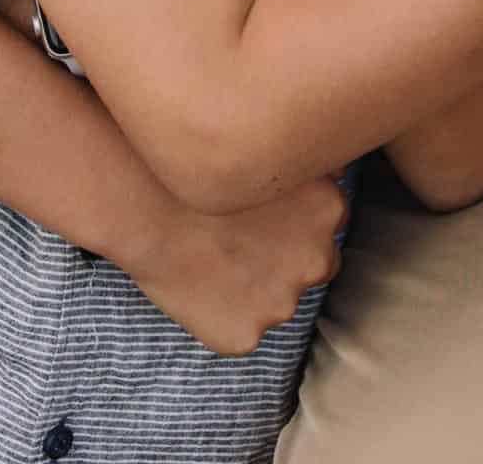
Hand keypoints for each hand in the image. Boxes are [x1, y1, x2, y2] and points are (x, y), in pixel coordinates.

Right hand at [129, 174, 346, 354]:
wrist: (147, 201)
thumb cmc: (205, 165)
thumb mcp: (270, 147)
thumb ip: (311, 161)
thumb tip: (335, 167)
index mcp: (329, 208)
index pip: (330, 223)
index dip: (298, 219)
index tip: (268, 212)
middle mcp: (316, 258)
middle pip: (317, 265)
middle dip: (290, 255)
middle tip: (245, 238)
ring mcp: (283, 301)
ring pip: (279, 299)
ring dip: (259, 285)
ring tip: (217, 257)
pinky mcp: (247, 334)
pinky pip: (244, 328)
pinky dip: (227, 313)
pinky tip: (201, 284)